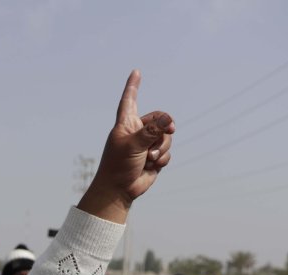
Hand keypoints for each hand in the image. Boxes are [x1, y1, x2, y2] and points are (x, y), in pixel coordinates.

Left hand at [77, 71, 174, 224]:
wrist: (119, 190)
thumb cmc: (118, 166)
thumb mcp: (133, 145)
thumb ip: (150, 131)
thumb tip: (167, 120)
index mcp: (126, 124)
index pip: (130, 100)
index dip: (133, 86)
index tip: (136, 72)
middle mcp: (137, 132)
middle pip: (159, 119)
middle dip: (165, 125)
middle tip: (170, 128)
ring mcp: (146, 144)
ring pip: (166, 137)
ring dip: (161, 147)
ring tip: (149, 157)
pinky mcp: (154, 157)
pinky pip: (167, 152)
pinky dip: (162, 159)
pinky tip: (151, 165)